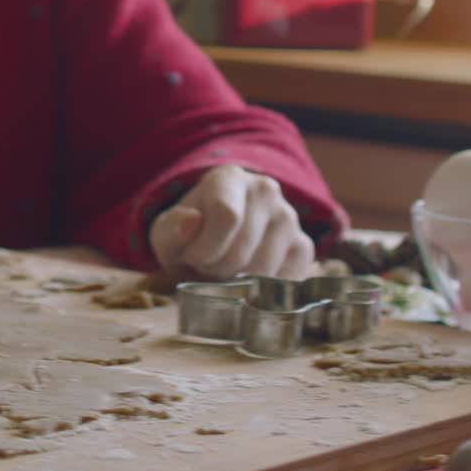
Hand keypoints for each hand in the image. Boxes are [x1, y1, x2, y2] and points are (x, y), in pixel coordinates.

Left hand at [148, 164, 312, 279]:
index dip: (205, 248)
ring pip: (264, 269)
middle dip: (217, 270)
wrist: (214, 241)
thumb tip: (190, 222)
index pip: (227, 215)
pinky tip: (246, 280)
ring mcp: (289, 218)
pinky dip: (261, 291)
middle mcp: (266, 191)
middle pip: (243, 247)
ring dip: (238, 283)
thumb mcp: (167, 232)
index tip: (192, 257)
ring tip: (224, 271)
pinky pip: (285, 281)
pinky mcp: (303, 246)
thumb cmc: (188, 235)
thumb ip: (172, 227)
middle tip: (206, 268)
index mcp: (229, 178)